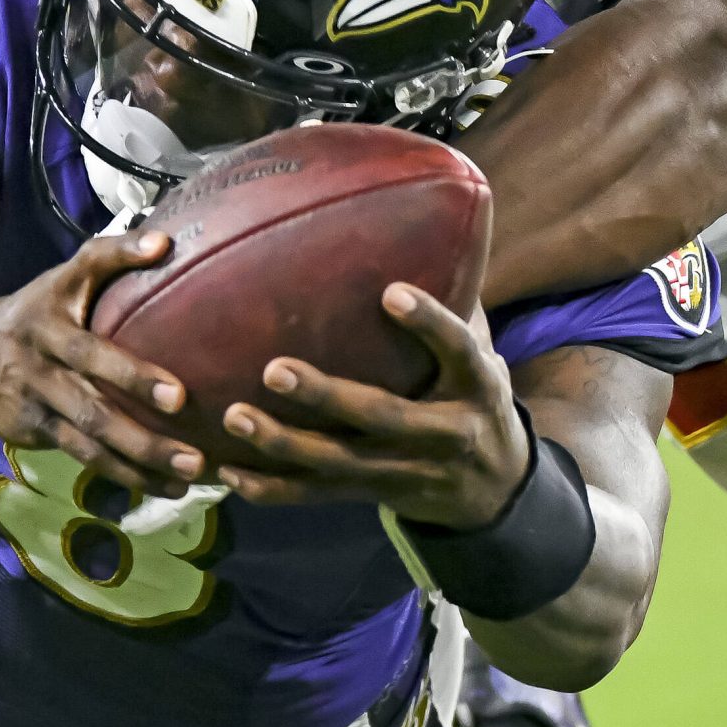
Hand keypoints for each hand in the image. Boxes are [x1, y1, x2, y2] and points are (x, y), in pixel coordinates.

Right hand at [0, 230, 203, 498]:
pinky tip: (163, 489)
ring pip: (89, 447)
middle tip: (193, 458)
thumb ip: (110, 255)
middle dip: (142, 439)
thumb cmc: (33, 310)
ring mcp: (35, 411)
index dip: (132, 376)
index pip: (92, 354)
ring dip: (139, 468)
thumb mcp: (63, 276)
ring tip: (188, 481)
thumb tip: (165, 242)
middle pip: (92, 412)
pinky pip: (84, 459)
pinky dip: (123, 476)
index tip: (179, 395)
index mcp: (48, 330)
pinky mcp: (36, 437)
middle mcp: (39, 375)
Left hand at [215, 283, 530, 528]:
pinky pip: (321, 494)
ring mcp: (411, 471)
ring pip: (341, 462)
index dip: (429, 323)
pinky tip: (229, 473)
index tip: (391, 293)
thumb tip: (432, 232)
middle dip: (326, 396)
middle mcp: (447, 432)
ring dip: (284, 444)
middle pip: (382, 416)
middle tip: (273, 369)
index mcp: (476, 386)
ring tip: (235, 416)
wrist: (496, 490)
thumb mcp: (482, 357)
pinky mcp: (379, 495)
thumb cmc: (475, 398)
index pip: (459, 351)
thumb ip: (457, 308)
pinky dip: (274, 489)